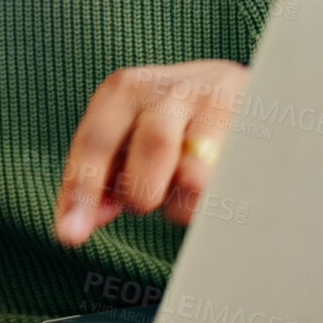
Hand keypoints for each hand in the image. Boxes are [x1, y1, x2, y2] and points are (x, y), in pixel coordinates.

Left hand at [55, 60, 247, 245]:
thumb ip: (105, 181)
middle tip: (147, 203)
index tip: (70, 235)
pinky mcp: (253, 120)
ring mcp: (215, 99)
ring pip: (198, 168)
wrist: (250, 89)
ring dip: (184, 200)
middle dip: (143, 191)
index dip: (82, 190)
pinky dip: (217, 197)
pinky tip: (219, 187)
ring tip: (185, 196)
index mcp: (124, 89)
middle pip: (151, 147)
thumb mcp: (131, 143)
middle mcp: (167, 87)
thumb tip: (76, 225)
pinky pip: (231, 177)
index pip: (95, 141)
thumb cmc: (178, 125)